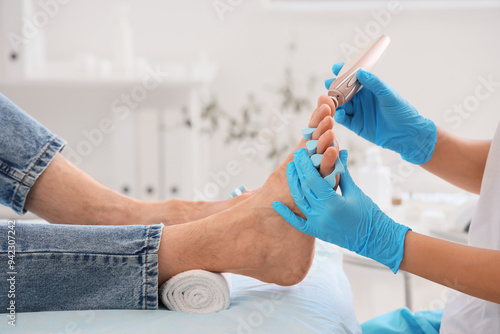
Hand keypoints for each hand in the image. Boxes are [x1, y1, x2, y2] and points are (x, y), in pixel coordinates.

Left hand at [273, 148, 409, 272]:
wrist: (375, 240)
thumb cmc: (370, 214)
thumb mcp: (355, 192)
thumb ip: (343, 173)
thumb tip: (338, 152)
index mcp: (332, 203)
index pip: (313, 180)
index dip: (305, 165)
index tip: (301, 152)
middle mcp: (321, 215)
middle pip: (304, 189)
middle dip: (298, 171)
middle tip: (295, 157)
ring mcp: (317, 225)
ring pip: (299, 202)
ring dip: (293, 185)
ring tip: (291, 170)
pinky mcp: (317, 232)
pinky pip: (297, 223)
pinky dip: (286, 214)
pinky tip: (276, 204)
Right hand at [325, 64, 436, 164]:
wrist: (406, 133)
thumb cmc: (401, 111)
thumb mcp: (388, 94)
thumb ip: (374, 83)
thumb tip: (360, 72)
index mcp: (368, 89)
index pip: (353, 78)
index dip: (343, 73)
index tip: (336, 68)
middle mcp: (361, 99)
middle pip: (343, 92)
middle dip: (334, 87)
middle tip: (328, 84)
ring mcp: (357, 112)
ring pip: (341, 105)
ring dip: (334, 102)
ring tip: (330, 100)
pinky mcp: (356, 125)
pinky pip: (344, 119)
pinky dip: (339, 116)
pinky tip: (339, 113)